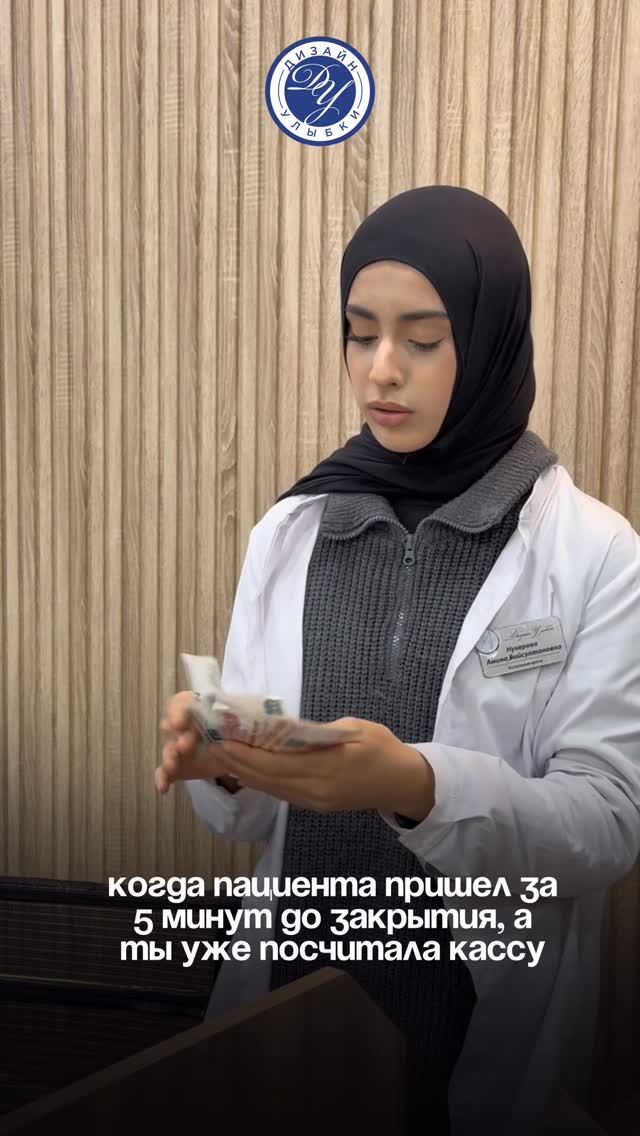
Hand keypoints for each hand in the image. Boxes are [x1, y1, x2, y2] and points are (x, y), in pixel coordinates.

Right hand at [156, 691, 240, 795]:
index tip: (180, 723)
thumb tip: (230, 736)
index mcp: (199, 709)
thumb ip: (236, 724)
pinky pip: (165, 772)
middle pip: (172, 727)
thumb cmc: (240, 731)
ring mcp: (179, 747)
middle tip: (186, 745)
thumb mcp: (243, 722)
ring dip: (169, 756)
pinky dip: (162, 779)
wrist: (240, 752)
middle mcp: (184, 727)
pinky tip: (163, 788)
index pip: (182, 702)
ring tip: (173, 765)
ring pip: (168, 749)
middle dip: (178, 736)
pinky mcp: (178, 766)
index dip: (178, 710)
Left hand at [214, 717, 434, 819]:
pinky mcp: (315, 806)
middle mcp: (316, 791)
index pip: (275, 764)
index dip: (246, 754)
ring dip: (245, 772)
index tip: (224, 738)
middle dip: (237, 762)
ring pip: (270, 788)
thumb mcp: (351, 728)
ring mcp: (314, 802)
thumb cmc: (382, 748)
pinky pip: (281, 793)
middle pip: (267, 779)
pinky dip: (261, 780)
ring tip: (223, 754)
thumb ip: (316, 731)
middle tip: (214, 743)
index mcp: (326, 769)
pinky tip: (247, 768)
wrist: (402, 782)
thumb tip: (283, 727)